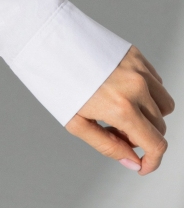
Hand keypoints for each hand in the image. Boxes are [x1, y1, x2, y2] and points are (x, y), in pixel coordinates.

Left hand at [65, 46, 173, 174]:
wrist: (45, 42)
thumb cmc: (55, 82)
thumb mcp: (75, 122)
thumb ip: (107, 146)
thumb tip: (133, 162)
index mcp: (121, 108)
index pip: (156, 144)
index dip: (152, 161)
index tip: (142, 165)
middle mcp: (136, 87)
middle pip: (159, 126)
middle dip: (142, 136)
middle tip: (114, 130)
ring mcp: (139, 69)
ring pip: (164, 105)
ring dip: (150, 115)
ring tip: (120, 111)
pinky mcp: (136, 55)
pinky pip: (156, 82)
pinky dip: (146, 93)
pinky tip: (120, 91)